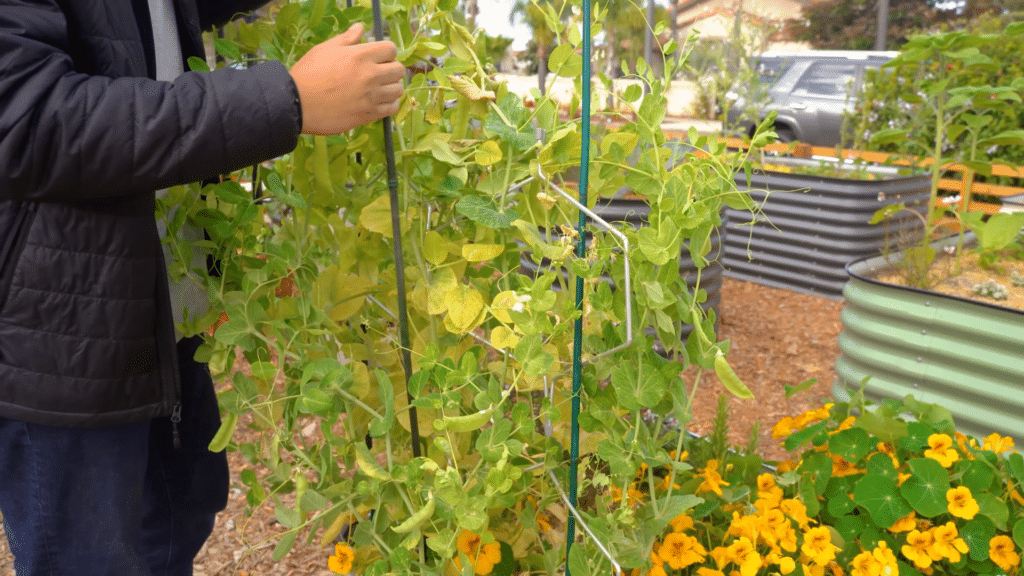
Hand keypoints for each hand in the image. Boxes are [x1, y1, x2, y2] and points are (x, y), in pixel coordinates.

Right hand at [289, 23, 404, 134]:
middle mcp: (370, 75)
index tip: (380, 56)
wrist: (297, 104)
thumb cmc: (308, 74)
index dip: (387, 51)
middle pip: (399, 70)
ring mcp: (371, 97)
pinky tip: (380, 101)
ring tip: (381, 88)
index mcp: (360, 56)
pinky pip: (392, 108)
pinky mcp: (368, 114)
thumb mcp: (324, 49)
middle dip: (392, 68)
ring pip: (398, 90)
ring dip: (392, 87)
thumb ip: (346, 39)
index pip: (391, 49)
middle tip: (380, 72)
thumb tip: (360, 28)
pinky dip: (390, 104)